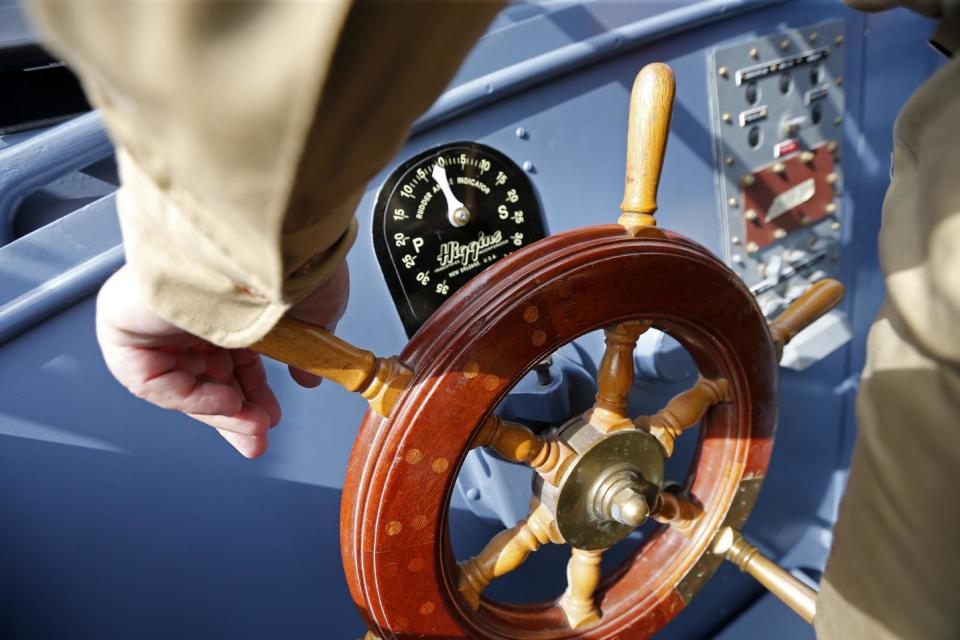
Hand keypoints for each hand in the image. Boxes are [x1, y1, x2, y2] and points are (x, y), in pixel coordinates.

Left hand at [95, 262, 348, 457]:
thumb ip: (306, 351)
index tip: (268, 420)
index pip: (228, 358)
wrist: (259, 241)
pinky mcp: (125, 325)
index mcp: (224, 299)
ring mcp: (154, 316)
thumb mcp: (313, 316)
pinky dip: (190, 399)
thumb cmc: (288, 265)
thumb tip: (311, 376)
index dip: (249, 395)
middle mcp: (185, 306)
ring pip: (180, 382)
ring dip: (219, 411)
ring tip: (252, 425)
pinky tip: (228, 404)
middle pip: (202, 376)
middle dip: (234, 414)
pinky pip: (153, 380)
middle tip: (258, 438)